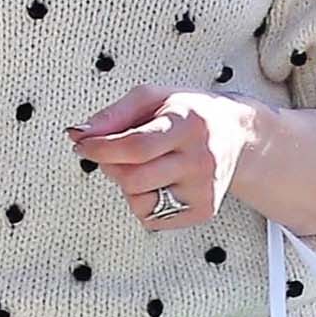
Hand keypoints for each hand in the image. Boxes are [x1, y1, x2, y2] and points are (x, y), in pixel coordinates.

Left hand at [66, 85, 253, 227]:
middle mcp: (200, 160)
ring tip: (142, 167)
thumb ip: (114, 115)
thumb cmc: (188, 112)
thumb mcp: (153, 97)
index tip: (83, 146)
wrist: (237, 134)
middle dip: (111, 167)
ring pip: (140, 202)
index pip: (136, 145)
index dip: (101, 149)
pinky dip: (144, 203)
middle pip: (134, 178)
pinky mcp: (203, 211)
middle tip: (112, 155)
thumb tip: (78, 135)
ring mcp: (204, 189)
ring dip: (127, 186)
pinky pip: (152, 219)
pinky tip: (158, 183)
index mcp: (187, 124)